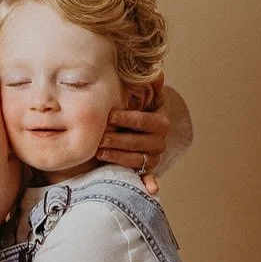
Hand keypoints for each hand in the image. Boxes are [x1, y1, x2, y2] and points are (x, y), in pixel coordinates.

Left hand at [97, 76, 191, 195]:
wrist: (141, 129)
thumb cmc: (138, 110)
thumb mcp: (144, 97)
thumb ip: (149, 86)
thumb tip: (158, 71)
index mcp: (161, 122)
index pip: (144, 121)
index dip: (127, 118)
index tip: (109, 115)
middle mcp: (160, 141)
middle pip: (138, 142)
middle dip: (118, 140)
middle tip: (99, 138)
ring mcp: (153, 157)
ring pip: (136, 160)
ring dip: (118, 157)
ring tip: (99, 152)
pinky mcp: (146, 171)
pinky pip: (147, 178)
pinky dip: (149, 184)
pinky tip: (150, 189)